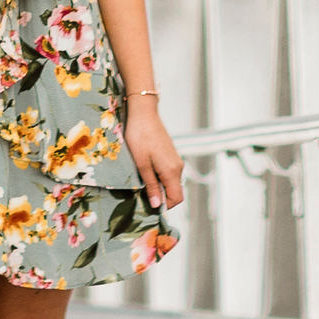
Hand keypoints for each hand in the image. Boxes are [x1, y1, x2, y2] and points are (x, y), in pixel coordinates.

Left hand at [126, 97, 184, 212]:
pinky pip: (169, 172)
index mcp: (172, 171)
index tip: (149, 205)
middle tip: (142, 194)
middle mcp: (178, 167)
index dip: (165, 206)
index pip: (177, 198)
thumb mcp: (142, 164)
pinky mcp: (171, 154)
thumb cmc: (140, 136)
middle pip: (175, 191)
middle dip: (161, 196)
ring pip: (171, 182)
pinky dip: (160, 176)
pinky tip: (146, 169)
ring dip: (159, 186)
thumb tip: (156, 205)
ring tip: (142, 180)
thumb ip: (151, 186)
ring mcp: (175, 159)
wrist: (143, 113)